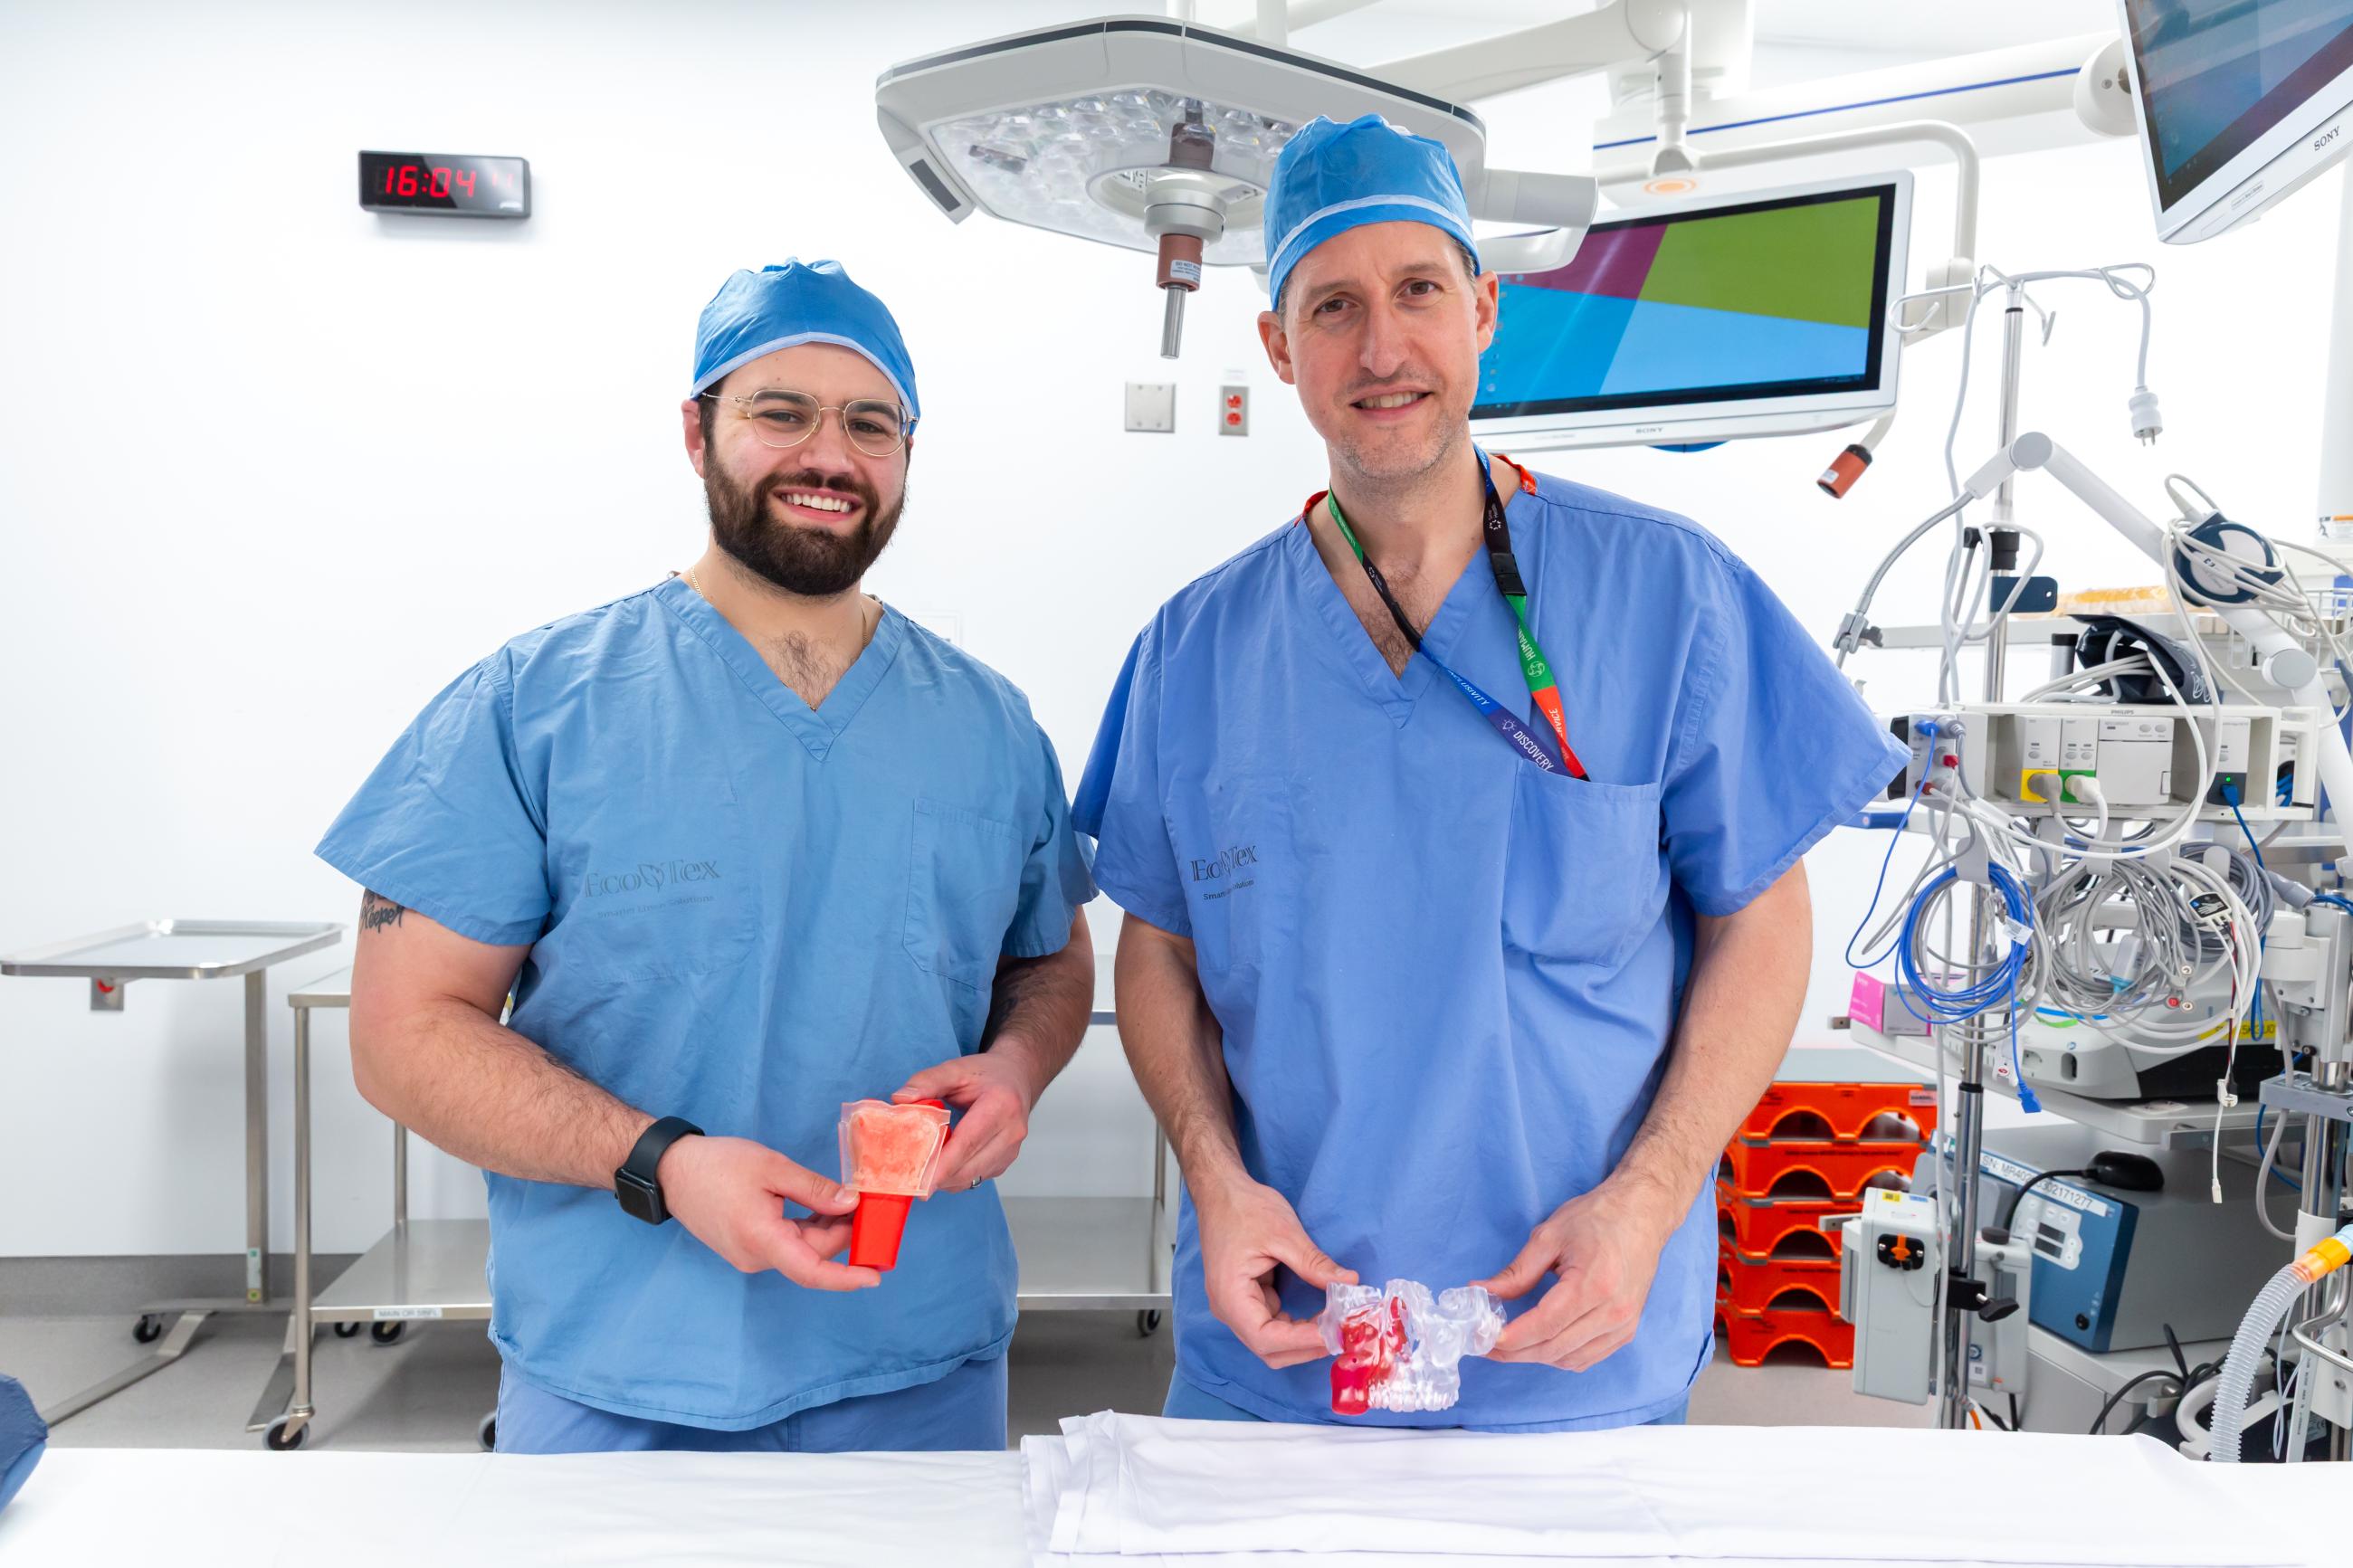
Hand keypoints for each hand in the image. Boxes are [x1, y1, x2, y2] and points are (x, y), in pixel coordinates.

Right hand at [657, 1134, 879, 1291]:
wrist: (672, 1170)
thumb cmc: (718, 1165)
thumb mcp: (773, 1168)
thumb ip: (815, 1189)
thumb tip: (852, 1203)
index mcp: (761, 1240)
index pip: (812, 1271)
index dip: (846, 1277)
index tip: (875, 1275)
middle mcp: (755, 1257)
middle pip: (812, 1254)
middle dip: (843, 1233)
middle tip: (867, 1203)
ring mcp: (749, 1255)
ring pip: (801, 1249)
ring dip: (826, 1229)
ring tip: (846, 1199)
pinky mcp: (746, 1247)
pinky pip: (786, 1244)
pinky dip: (807, 1228)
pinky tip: (821, 1205)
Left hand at [893, 1048, 1041, 1191]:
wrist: (1016, 1078)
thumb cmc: (986, 1074)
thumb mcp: (956, 1069)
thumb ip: (927, 1081)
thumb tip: (900, 1099)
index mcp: (1001, 1106)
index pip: (967, 1143)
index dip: (942, 1166)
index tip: (920, 1184)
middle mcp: (1012, 1132)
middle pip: (969, 1167)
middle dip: (937, 1178)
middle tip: (908, 1181)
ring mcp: (1011, 1150)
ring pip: (971, 1178)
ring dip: (945, 1180)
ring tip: (920, 1172)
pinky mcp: (1005, 1162)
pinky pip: (976, 1178)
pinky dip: (955, 1178)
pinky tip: (940, 1167)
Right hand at [1194, 1174, 1357, 1369]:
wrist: (1222, 1191)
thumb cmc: (1243, 1208)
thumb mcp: (1284, 1233)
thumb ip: (1315, 1264)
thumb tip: (1349, 1283)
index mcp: (1230, 1295)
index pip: (1266, 1338)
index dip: (1302, 1341)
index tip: (1335, 1332)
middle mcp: (1228, 1309)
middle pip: (1268, 1349)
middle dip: (1306, 1347)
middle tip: (1342, 1334)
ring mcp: (1236, 1306)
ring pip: (1272, 1342)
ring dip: (1303, 1339)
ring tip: (1336, 1325)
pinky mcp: (1247, 1299)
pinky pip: (1273, 1324)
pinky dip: (1297, 1326)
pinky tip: (1320, 1315)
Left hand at [1475, 1178, 1683, 1371]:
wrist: (1642, 1214)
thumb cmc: (1596, 1218)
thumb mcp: (1549, 1236)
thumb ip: (1516, 1272)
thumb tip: (1481, 1292)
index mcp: (1593, 1284)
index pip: (1545, 1325)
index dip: (1511, 1338)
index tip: (1484, 1338)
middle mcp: (1613, 1312)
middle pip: (1555, 1348)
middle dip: (1516, 1352)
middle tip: (1486, 1344)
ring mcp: (1624, 1324)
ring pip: (1570, 1359)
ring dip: (1536, 1357)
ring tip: (1509, 1345)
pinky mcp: (1627, 1330)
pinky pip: (1588, 1358)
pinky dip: (1560, 1357)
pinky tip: (1541, 1344)